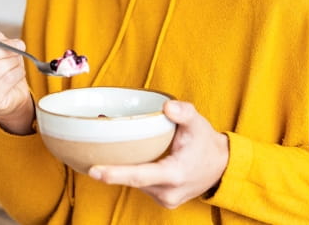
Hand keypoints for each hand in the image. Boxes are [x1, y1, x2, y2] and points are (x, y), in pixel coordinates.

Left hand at [88, 101, 228, 208]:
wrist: (221, 166)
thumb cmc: (205, 142)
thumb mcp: (198, 123)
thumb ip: (184, 112)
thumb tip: (167, 107)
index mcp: (174, 173)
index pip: (139, 175)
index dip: (115, 174)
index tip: (94, 170)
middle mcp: (168, 191)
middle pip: (132, 180)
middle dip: (110, 170)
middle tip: (87, 158)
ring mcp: (165, 199)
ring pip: (135, 183)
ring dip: (124, 170)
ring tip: (114, 152)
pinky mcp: (163, 200)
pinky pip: (142, 185)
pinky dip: (134, 172)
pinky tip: (130, 160)